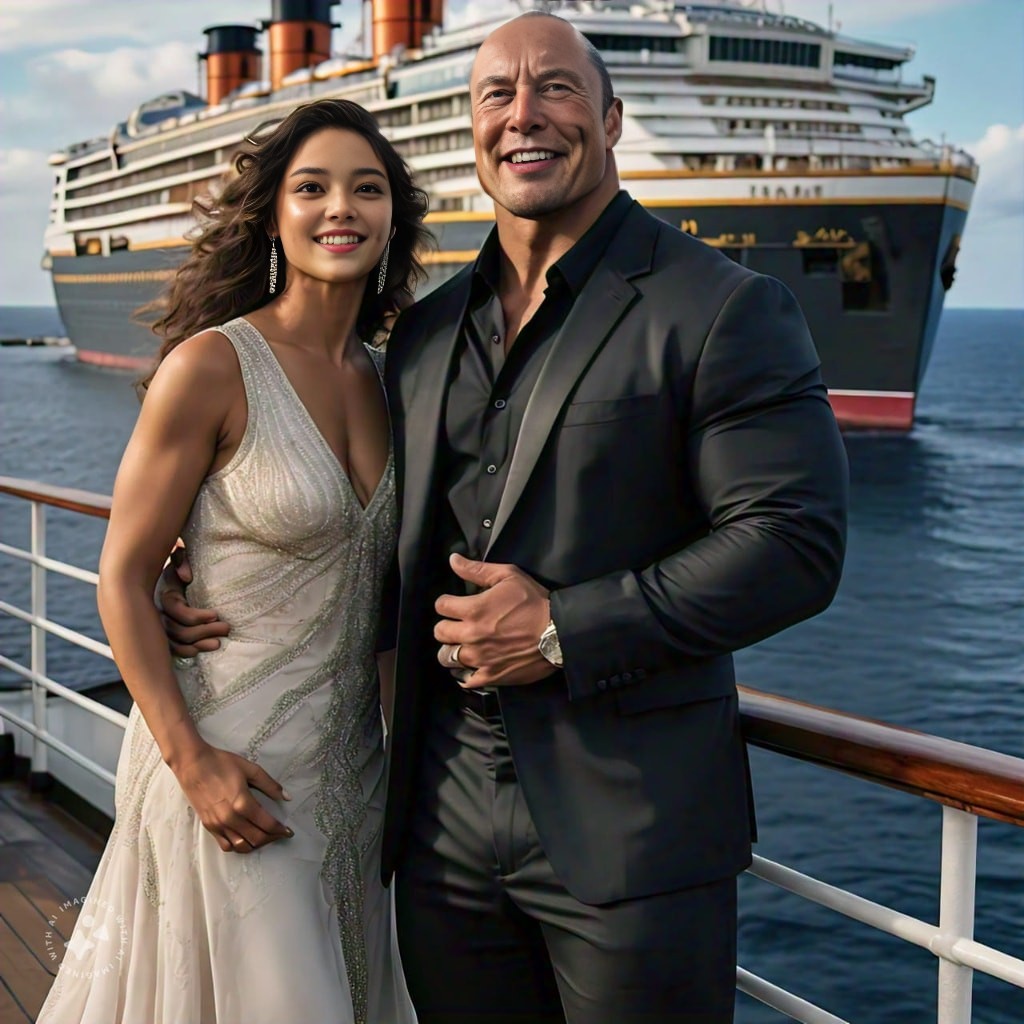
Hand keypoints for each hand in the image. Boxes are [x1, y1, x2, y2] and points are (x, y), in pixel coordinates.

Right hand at [158, 547, 228, 655]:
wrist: (184, 573)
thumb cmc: (187, 564)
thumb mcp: (183, 556)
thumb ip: (182, 559)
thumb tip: (186, 577)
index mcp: (166, 593)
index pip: (176, 611)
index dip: (196, 616)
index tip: (216, 614)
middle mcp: (160, 611)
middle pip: (176, 630)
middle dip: (203, 631)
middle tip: (227, 628)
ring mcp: (162, 625)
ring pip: (175, 642)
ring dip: (198, 644)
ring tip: (219, 642)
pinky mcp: (167, 635)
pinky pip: (172, 649)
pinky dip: (186, 652)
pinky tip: (200, 651)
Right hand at [171, 741, 292, 853]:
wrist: (193, 764)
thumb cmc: (222, 763)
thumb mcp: (250, 769)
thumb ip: (270, 785)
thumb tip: (287, 797)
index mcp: (243, 803)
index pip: (267, 824)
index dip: (281, 830)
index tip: (289, 831)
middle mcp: (231, 818)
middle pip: (257, 838)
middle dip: (272, 838)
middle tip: (280, 834)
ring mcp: (218, 825)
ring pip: (242, 846)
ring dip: (256, 845)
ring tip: (264, 837)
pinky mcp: (209, 827)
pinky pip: (225, 845)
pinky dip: (238, 847)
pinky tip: (245, 839)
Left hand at [434, 553, 555, 688]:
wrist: (559, 633)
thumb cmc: (535, 602)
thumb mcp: (508, 576)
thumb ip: (477, 570)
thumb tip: (453, 559)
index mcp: (473, 609)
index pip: (441, 606)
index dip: (446, 603)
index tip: (454, 604)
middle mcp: (471, 635)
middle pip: (439, 632)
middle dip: (446, 626)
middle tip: (458, 624)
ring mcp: (479, 658)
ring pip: (446, 657)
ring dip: (452, 650)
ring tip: (462, 646)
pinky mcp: (490, 676)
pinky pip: (465, 680)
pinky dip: (465, 674)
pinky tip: (471, 667)